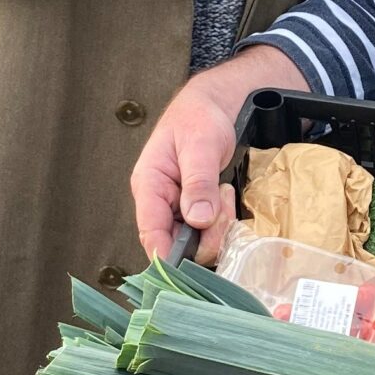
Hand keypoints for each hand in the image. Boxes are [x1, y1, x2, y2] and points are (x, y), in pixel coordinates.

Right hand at [131, 47, 307, 261]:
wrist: (217, 106)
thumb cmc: (199, 118)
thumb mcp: (200, 146)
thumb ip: (198, 182)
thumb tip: (197, 219)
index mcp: (149, 184)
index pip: (149, 230)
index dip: (165, 254)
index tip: (185, 268)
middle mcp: (160, 202)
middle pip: (176, 241)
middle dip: (205, 232)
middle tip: (222, 202)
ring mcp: (178, 207)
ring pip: (196, 238)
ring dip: (217, 223)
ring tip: (223, 190)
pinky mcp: (196, 209)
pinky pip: (208, 229)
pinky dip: (222, 219)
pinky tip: (225, 194)